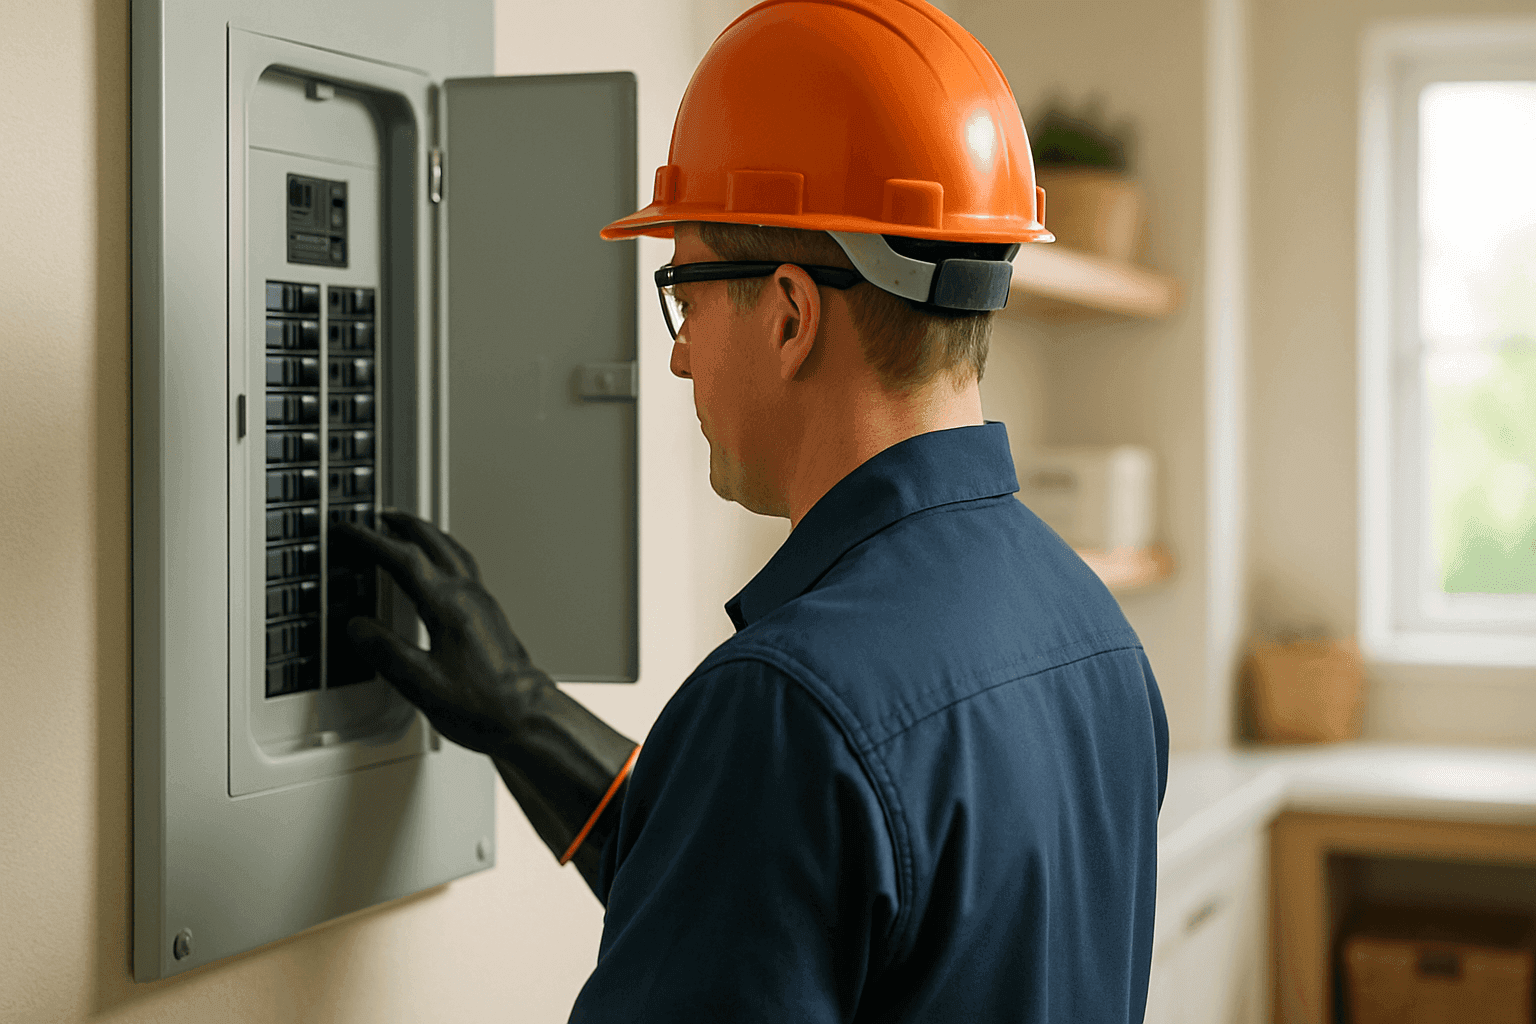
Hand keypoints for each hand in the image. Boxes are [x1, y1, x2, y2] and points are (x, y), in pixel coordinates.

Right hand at [330, 509, 548, 758]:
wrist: (526, 718)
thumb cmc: (482, 705)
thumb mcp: (420, 684)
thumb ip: (385, 652)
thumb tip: (358, 628)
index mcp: (449, 606)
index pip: (404, 559)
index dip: (372, 541)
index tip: (349, 530)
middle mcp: (469, 597)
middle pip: (434, 544)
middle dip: (404, 525)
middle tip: (381, 515)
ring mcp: (483, 604)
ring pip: (453, 552)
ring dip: (428, 535)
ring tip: (410, 530)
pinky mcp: (491, 617)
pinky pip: (465, 569)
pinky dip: (445, 555)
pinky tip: (441, 569)